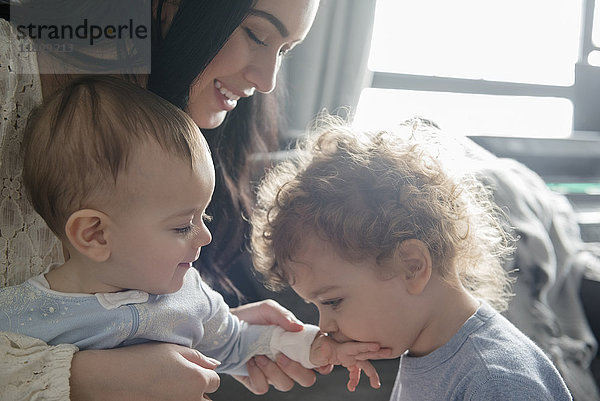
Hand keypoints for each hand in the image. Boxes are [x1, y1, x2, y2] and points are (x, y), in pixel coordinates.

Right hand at [70, 342, 220, 400]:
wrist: (109, 379)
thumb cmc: (140, 360)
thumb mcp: (173, 349)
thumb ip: (198, 357)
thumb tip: (215, 365)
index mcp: (197, 381)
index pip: (215, 381)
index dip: (204, 372)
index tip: (189, 368)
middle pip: (205, 397)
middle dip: (197, 388)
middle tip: (175, 378)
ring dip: (185, 396)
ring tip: (165, 386)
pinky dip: (172, 400)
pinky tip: (157, 393)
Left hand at [230, 299, 330, 393]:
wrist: (225, 327)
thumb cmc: (250, 317)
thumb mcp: (268, 310)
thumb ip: (284, 316)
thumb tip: (299, 328)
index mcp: (297, 345)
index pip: (320, 359)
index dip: (324, 362)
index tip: (318, 356)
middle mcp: (289, 361)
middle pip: (307, 379)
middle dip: (297, 370)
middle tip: (281, 355)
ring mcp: (274, 373)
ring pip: (286, 385)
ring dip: (274, 371)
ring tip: (260, 354)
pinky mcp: (257, 381)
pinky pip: (263, 387)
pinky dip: (258, 375)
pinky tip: (251, 360)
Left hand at [309, 334, 391, 391]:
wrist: (314, 349)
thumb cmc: (316, 348)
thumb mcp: (317, 351)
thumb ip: (322, 353)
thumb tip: (324, 356)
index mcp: (343, 347)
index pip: (356, 347)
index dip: (366, 346)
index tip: (376, 346)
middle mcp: (349, 351)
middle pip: (366, 353)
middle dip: (378, 352)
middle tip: (388, 351)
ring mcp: (350, 356)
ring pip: (364, 364)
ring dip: (371, 374)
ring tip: (376, 384)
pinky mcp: (349, 361)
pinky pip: (356, 371)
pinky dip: (355, 380)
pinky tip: (351, 387)